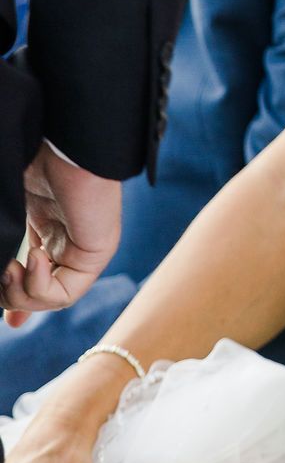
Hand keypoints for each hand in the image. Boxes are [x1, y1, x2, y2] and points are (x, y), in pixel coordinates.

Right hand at [1, 144, 120, 323]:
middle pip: (37, 296)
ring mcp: (83, 247)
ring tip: (10, 268)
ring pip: (50, 300)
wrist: (59, 141)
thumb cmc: (29, 162)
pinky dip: (41, 286)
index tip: (5, 320)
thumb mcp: (8, 215)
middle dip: (10, 297)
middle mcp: (66, 241)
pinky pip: (66, 293)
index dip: (15, 301)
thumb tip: (0, 295)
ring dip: (20, 293)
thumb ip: (2, 247)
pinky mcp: (97, 251)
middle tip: (0, 273)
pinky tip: (36, 256)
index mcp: (46, 228)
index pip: (35, 278)